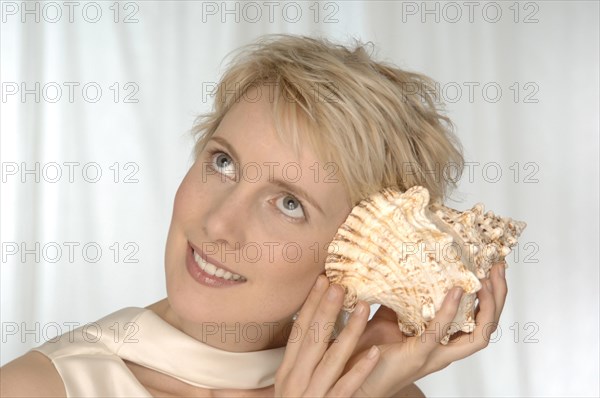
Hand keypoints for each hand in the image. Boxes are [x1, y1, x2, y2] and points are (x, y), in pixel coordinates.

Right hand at [274, 275, 380, 396]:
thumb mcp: (292, 381)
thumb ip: (302, 356)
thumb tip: (308, 323)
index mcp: (287, 370)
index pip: (299, 330)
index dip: (310, 304)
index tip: (322, 280)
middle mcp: (295, 380)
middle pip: (312, 339)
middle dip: (326, 309)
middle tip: (340, 284)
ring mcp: (312, 395)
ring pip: (331, 359)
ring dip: (348, 332)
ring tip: (363, 308)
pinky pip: (346, 387)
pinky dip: (359, 370)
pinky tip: (374, 353)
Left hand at [348, 261, 508, 396]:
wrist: (353, 377)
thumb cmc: (369, 350)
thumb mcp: (390, 316)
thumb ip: (401, 297)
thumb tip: (401, 266)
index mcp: (443, 340)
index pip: (479, 320)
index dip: (492, 297)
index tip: (492, 267)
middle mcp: (446, 349)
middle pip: (488, 326)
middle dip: (499, 297)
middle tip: (499, 268)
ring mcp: (435, 354)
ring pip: (478, 336)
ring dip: (487, 307)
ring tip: (485, 281)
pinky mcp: (418, 354)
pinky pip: (440, 333)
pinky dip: (450, 311)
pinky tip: (455, 292)